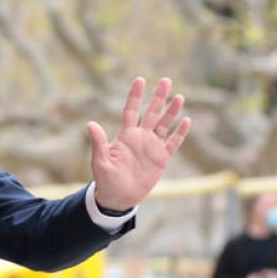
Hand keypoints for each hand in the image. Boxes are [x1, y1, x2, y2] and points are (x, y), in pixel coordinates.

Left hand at [87, 77, 191, 210]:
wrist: (119, 197)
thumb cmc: (106, 180)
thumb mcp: (100, 161)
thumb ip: (98, 143)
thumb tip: (90, 123)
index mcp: (125, 136)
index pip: (131, 111)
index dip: (135, 96)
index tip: (140, 80)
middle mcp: (140, 137)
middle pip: (152, 113)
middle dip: (158, 97)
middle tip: (166, 80)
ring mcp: (152, 147)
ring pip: (164, 124)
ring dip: (172, 111)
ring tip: (179, 96)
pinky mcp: (161, 158)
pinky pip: (173, 143)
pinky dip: (180, 133)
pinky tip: (186, 120)